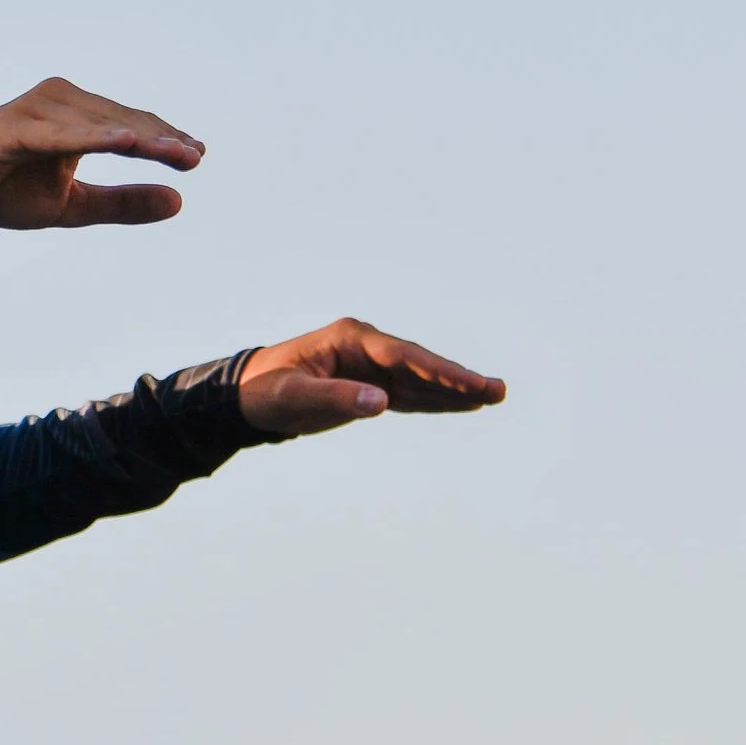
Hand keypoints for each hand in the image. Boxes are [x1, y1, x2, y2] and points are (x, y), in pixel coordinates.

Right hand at [0, 77, 203, 228]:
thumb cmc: (8, 190)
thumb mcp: (75, 205)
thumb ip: (123, 203)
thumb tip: (178, 202)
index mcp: (79, 118)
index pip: (132, 126)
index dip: (164, 140)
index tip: (196, 157)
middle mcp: (62, 103)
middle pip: (122, 121)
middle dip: (160, 139)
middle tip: (192, 157)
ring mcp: (40, 111)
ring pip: (98, 123)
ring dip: (135, 137)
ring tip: (169, 151)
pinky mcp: (17, 126)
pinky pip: (61, 133)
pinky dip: (91, 137)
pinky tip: (122, 143)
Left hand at [237, 317, 506, 437]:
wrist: (248, 397)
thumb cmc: (268, 392)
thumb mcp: (297, 397)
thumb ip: (337, 398)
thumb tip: (381, 403)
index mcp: (350, 339)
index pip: (403, 356)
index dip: (438, 372)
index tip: (469, 384)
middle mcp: (366, 347)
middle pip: (420, 364)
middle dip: (458, 379)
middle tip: (497, 390)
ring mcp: (370, 365)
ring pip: (420, 379)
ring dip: (455, 390)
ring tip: (494, 395)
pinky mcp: (370, 385)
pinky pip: (410, 393)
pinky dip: (437, 400)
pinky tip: (464, 405)